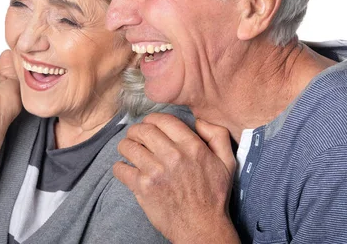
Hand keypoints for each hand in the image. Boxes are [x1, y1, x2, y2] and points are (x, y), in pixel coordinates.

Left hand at [113, 114, 238, 242]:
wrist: (202, 227)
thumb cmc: (213, 195)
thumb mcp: (227, 162)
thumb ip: (217, 135)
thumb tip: (199, 120)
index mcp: (192, 146)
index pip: (163, 120)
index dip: (152, 119)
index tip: (150, 125)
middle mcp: (173, 156)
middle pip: (143, 130)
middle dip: (136, 131)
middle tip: (135, 137)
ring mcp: (156, 171)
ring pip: (128, 146)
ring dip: (125, 146)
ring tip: (128, 151)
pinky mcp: (143, 187)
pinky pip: (121, 169)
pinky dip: (119, 167)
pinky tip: (125, 169)